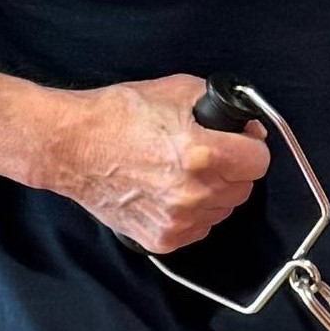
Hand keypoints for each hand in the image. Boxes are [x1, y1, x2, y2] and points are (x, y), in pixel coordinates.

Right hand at [45, 74, 269, 253]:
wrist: (70, 146)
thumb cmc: (118, 115)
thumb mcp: (177, 91)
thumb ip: (223, 110)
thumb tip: (248, 128)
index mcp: (200, 155)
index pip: (259, 161)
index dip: (250, 147)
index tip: (240, 143)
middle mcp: (191, 193)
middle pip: (243, 188)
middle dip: (233, 170)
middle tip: (208, 155)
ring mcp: (176, 221)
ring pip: (222, 210)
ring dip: (214, 193)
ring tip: (184, 173)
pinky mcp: (161, 239)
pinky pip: (198, 228)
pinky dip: (192, 213)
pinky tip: (170, 191)